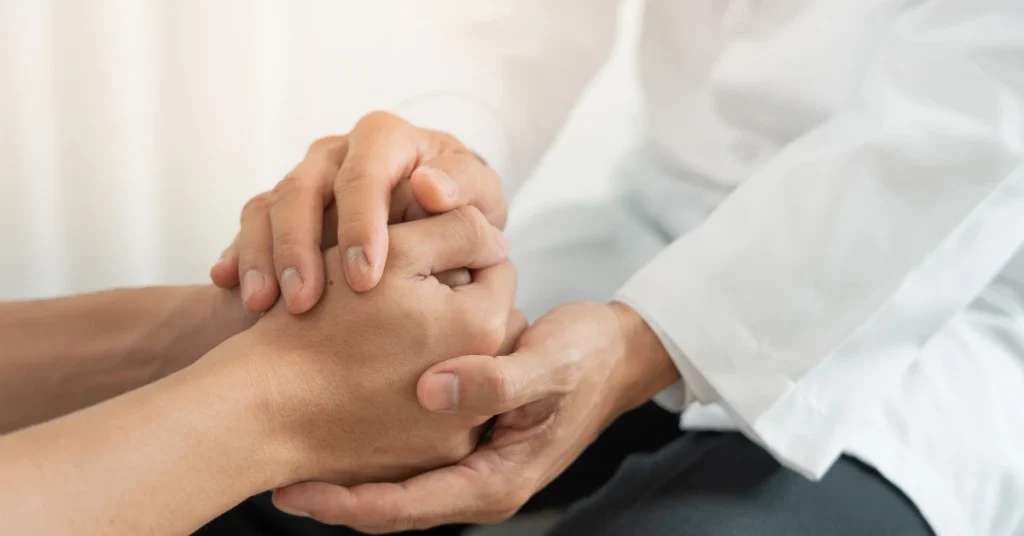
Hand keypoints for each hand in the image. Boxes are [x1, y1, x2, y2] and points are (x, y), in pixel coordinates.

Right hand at [209, 111, 505, 313]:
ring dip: (263, 257)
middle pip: (302, 189)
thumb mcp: (477, 198)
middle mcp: (337, 153)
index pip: (364, 172)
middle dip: (299, 247)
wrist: (435, 225)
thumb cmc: (463, 210)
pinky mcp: (279, 209)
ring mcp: (304, 179)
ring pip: (267, 207)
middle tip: (304, 301)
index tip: (365, 278)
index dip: (360, 222)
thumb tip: (430, 187)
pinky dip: (239, 258)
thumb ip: (462, 190)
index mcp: (386, 139)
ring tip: (263, 306)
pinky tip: (235, 293)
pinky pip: (247, 227)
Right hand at [213, 206, 522, 488]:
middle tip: (401, 295)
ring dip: (437, 345)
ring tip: (384, 336)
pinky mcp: (426, 460)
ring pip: (463, 366)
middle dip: (454, 300)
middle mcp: (484, 389)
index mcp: (484, 327)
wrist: (262, 410)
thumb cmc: (320, 323)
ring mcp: (456, 432)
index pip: (497, 268)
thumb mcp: (393, 252)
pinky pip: (437, 413)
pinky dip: (415, 392)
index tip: (419, 257)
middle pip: (484, 321)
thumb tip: (497, 237)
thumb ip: (458, 229)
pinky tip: (374, 377)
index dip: (458, 251)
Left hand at [270, 302, 679, 530]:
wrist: (615, 354)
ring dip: (346, 473)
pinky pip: (407, 456)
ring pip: (394, 482)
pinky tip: (335, 418)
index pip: (408, 507)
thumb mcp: (549, 364)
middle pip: (391, 506)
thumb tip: (432, 392)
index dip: (348, 503)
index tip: (294, 489)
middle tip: (273, 476)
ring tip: (288, 453)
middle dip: (334, 496)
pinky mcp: (465, 440)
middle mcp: (478, 482)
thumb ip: (497, 379)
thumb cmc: (586, 357)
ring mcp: (470, 463)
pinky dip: (369, 447)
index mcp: (497, 480)